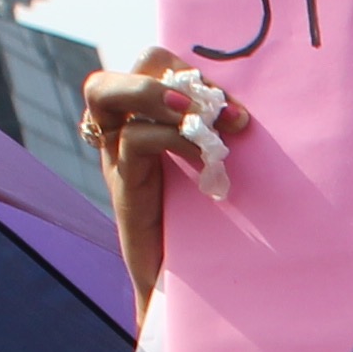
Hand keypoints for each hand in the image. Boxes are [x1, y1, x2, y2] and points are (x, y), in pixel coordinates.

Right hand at [83, 45, 249, 303]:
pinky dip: (172, 138)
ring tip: (201, 120)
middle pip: (116, 69)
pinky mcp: (124, 186)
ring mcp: (116, 158)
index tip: (232, 104)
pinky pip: (134, 139)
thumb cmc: (210, 227)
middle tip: (210, 105)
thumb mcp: (217, 168)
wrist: (187, 288)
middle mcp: (119, 134)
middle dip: (164, 74)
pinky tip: (205, 160)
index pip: (148, 64)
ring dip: (156, 93)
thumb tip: (248, 112)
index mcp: (142, 122)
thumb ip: (219, 135)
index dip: (186, 70)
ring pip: (104, 91)